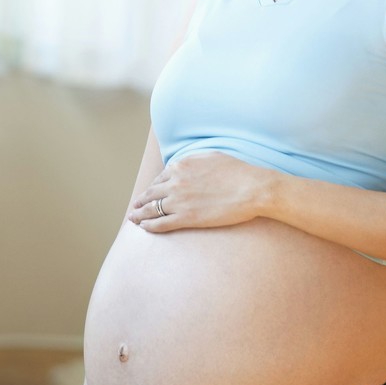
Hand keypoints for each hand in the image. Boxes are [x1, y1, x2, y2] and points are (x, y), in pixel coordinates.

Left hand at [128, 151, 268, 232]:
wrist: (251, 188)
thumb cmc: (237, 171)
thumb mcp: (211, 156)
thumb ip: (192, 160)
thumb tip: (182, 164)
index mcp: (181, 166)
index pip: (160, 178)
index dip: (154, 187)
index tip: (150, 193)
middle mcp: (176, 182)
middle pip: (152, 193)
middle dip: (141, 200)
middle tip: (135, 206)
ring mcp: (179, 201)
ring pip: (152, 208)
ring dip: (140, 214)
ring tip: (134, 218)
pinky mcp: (186, 218)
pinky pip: (161, 223)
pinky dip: (149, 225)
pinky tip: (144, 227)